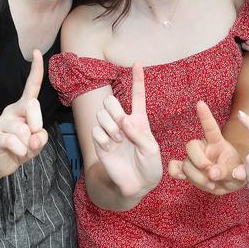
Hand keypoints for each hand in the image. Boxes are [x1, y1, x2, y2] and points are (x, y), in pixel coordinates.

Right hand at [0, 50, 48, 176]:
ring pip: (23, 129)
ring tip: (24, 150)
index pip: (31, 86)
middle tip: (34, 139)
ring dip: (29, 144)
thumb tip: (34, 137)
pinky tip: (19, 153)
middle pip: (32, 106)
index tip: (36, 52)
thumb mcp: (38, 142)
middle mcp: (11, 110)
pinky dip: (21, 150)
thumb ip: (40, 138)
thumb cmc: (23, 148)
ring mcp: (1, 121)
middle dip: (38, 124)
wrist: (4, 164)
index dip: (36, 70)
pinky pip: (13, 140)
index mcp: (23, 107)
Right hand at [92, 63, 161, 198]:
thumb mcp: (152, 149)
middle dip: (114, 110)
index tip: (137, 63)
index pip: (137, 95)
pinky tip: (111, 147)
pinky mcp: (101, 142)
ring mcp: (110, 131)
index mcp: (139, 119)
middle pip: (110, 101)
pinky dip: (104, 138)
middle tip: (122, 126)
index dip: (138, 79)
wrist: (138, 184)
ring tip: (118, 139)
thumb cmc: (150, 165)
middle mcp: (123, 122)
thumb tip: (123, 121)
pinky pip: (96, 131)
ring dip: (110, 126)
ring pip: (101, 114)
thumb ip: (139, 133)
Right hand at [168, 101, 244, 194]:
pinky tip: (182, 177)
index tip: (200, 103)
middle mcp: (204, 148)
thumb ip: (228, 172)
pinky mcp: (187, 171)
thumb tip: (213, 173)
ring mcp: (194, 159)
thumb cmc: (236, 174)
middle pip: (191, 146)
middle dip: (199, 162)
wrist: (230, 185)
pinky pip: (175, 168)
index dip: (205, 115)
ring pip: (186, 163)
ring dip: (196, 176)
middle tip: (211, 174)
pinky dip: (175, 172)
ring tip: (211, 184)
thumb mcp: (239, 173)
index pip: (210, 127)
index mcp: (217, 143)